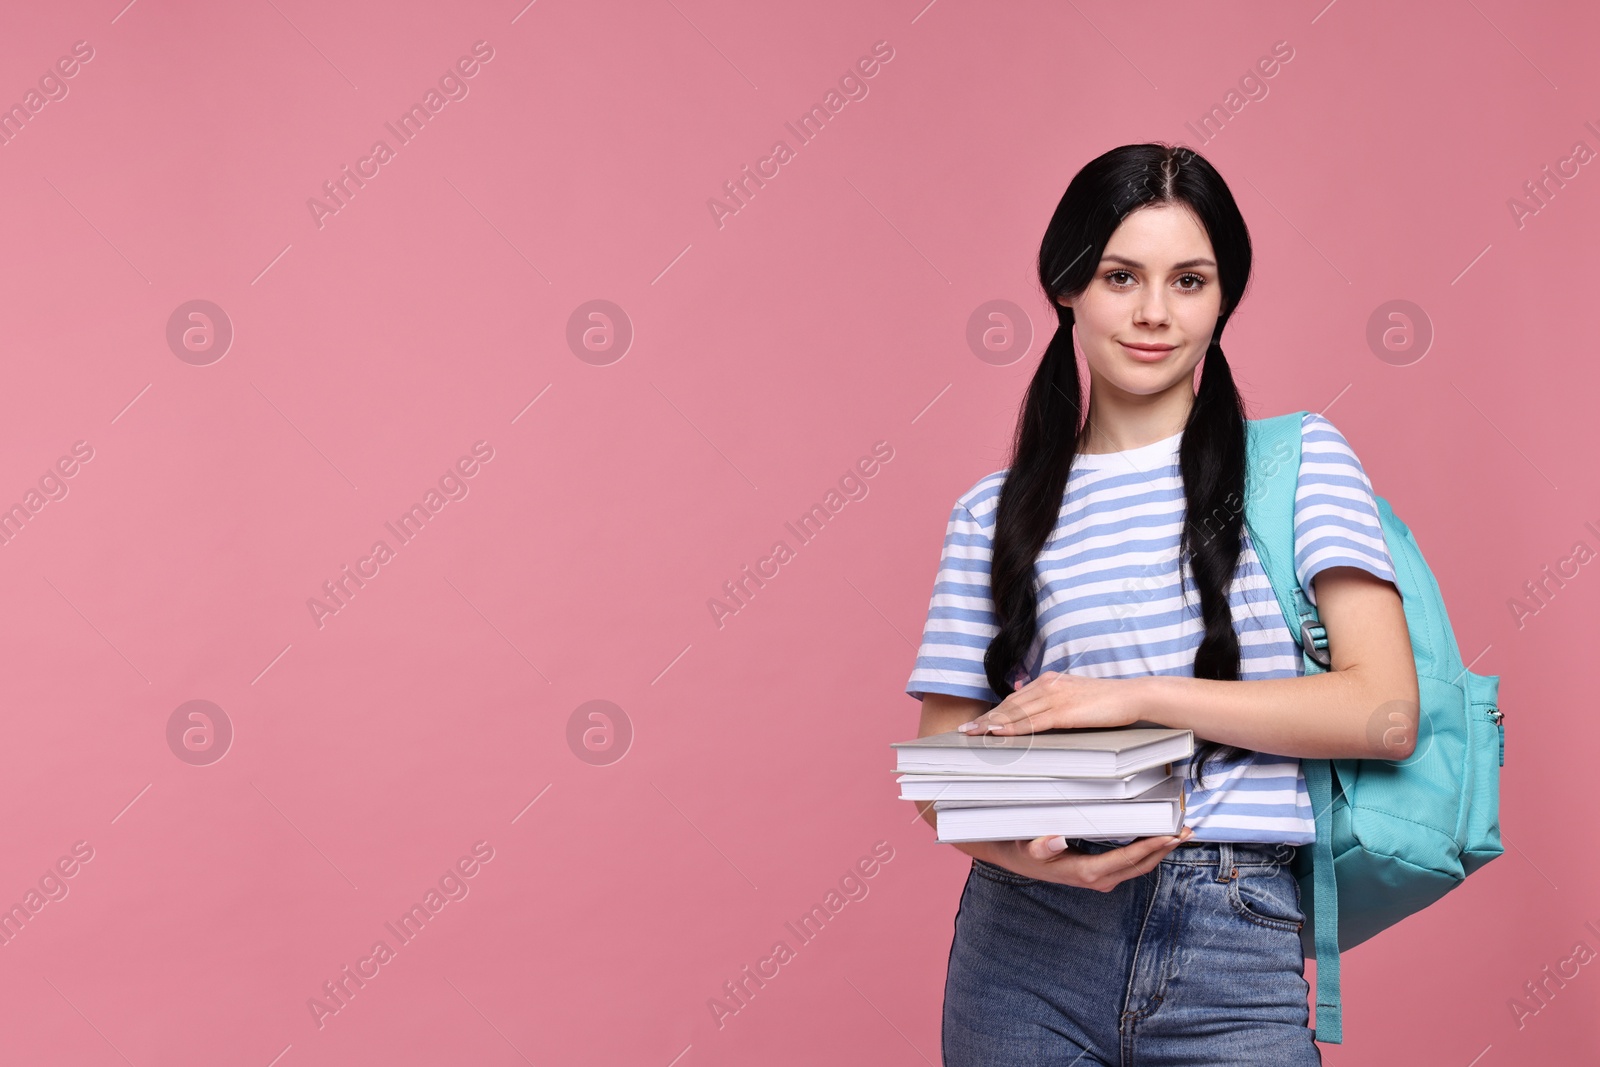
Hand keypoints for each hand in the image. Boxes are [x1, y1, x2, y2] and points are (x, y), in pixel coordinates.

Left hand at [956, 671, 1141, 735]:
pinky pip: (1033, 721)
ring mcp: (1055, 697)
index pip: (1014, 700)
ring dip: (992, 724)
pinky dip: (1012, 728)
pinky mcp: (1064, 710)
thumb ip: (1052, 700)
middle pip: (1010, 705)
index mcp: (1049, 681)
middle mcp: (1048, 685)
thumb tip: (1028, 701)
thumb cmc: (1106, 701)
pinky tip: (998, 733)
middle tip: (965, 731)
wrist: (1132, 697)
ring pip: (1016, 713)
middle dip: (986, 719)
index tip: (977, 723)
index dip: (994, 712)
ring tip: (973, 734)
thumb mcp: (1074, 695)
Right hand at [986, 828, 1194, 888]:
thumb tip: (1057, 839)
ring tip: (1179, 832)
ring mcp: (1102, 878)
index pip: (1127, 860)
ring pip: (1139, 866)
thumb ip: (1041, 846)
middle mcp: (1099, 879)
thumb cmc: (1023, 848)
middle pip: (1140, 865)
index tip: (1170, 836)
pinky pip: (1132, 863)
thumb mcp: (1027, 847)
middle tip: (1186, 830)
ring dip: (1160, 850)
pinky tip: (1158, 836)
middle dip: (1164, 849)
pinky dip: (1148, 850)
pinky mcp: (1102, 872)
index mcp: (1085, 872)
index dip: (1150, 848)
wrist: (1016, 859)